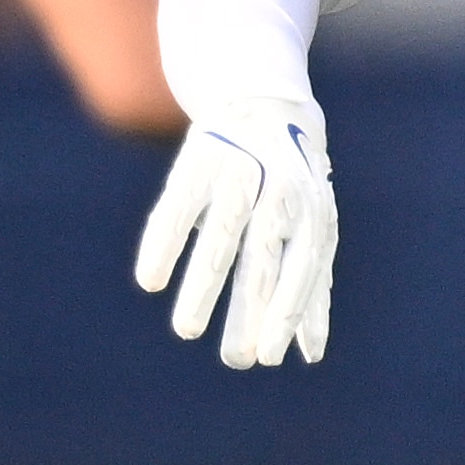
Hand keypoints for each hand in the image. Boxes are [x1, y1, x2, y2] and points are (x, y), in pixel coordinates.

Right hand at [133, 97, 335, 367]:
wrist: (264, 104)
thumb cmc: (291, 187)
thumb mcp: (311, 229)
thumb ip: (311, 286)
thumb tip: (310, 352)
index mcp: (314, 215)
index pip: (305, 271)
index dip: (289, 314)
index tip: (270, 357)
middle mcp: (282, 193)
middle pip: (264, 261)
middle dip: (250, 312)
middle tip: (234, 360)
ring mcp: (240, 174)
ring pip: (221, 238)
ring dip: (204, 288)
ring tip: (188, 331)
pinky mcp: (199, 160)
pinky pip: (178, 208)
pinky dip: (164, 243)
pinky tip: (150, 281)